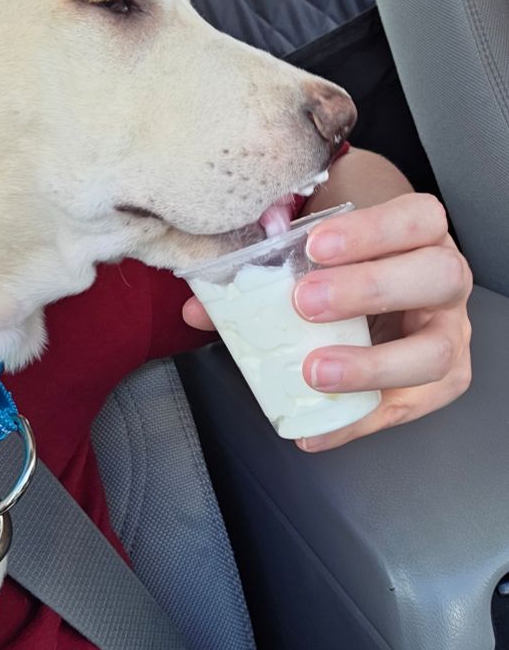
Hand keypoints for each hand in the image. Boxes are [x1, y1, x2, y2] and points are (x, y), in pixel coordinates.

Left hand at [183, 193, 472, 451]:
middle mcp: (446, 281)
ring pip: (435, 354)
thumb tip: (201, 307)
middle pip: (437, 278)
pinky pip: (406, 409)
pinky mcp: (438, 384)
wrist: (384, 295)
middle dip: (370, 289)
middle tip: (306, 304)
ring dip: (372, 366)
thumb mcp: (315, 253)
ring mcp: (449, 335)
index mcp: (421, 235)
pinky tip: (313, 431)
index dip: (371, 231)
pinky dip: (355, 422)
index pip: (417, 218)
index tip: (314, 246)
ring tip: (314, 371)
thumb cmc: (349, 268)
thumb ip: (265, 267)